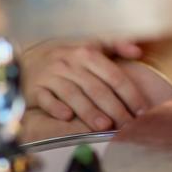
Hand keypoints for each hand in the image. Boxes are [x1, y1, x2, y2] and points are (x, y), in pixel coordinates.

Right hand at [22, 40, 148, 131]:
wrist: (30, 57)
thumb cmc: (68, 56)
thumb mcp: (91, 45)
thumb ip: (116, 46)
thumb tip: (139, 51)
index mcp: (88, 52)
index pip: (113, 75)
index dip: (129, 93)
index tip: (141, 110)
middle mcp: (70, 63)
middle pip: (96, 88)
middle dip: (114, 108)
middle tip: (127, 125)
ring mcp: (52, 75)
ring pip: (74, 95)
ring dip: (89, 112)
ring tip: (104, 126)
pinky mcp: (36, 88)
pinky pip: (47, 99)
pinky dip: (57, 108)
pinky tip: (67, 118)